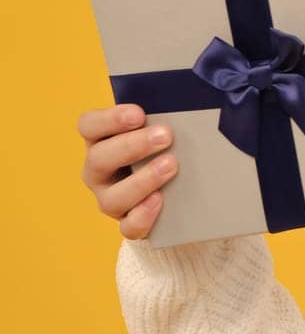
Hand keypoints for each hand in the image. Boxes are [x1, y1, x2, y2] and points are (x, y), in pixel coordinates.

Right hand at [78, 104, 179, 238]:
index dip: (109, 119)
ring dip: (142, 180)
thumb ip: (163, 119)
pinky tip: (161, 200)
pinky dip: (144, 215)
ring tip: (171, 165)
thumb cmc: (165, 150)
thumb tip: (185, 107)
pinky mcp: (128, 223)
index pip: (88, 126)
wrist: (177, 193)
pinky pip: (129, 226)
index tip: (138, 114)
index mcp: (101, 141)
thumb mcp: (161, 132)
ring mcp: (110, 199)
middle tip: (165, 136)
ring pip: (112, 197)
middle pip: (99, 159)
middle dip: (132, 146)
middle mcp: (99, 172)